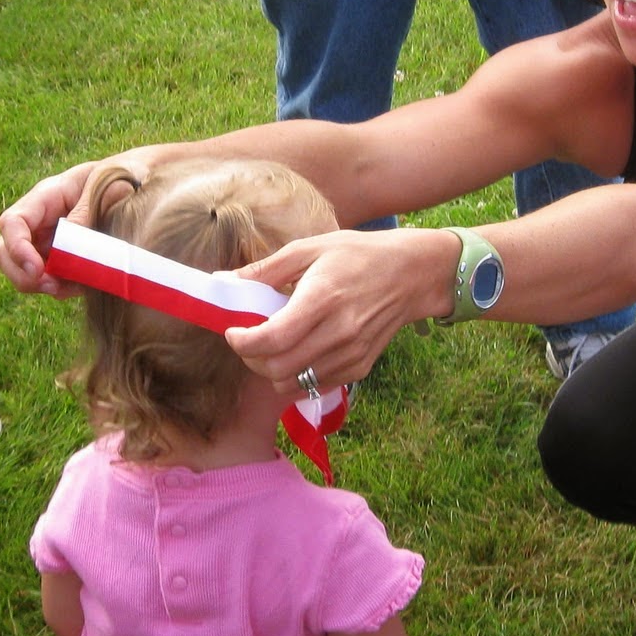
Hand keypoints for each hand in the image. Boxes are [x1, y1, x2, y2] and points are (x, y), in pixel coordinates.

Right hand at [0, 150, 154, 295]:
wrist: (142, 183)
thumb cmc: (122, 176)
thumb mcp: (107, 184)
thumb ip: (86, 210)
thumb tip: (66, 236)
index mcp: (46, 197)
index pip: (12, 223)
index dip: (16, 248)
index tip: (37, 269)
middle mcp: (40, 222)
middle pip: (4, 253)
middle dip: (22, 275)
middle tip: (52, 286)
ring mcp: (49, 243)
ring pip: (25, 272)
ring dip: (45, 286)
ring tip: (76, 286)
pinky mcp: (64, 260)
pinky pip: (52, 282)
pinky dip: (65, 289)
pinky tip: (88, 284)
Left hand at [224, 227, 456, 393]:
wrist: (411, 274)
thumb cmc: (357, 255)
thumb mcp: (310, 249)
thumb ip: (266, 269)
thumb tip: (224, 283)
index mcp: (322, 299)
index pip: (271, 339)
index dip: (242, 342)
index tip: (232, 331)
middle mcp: (338, 332)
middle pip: (276, 368)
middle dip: (251, 358)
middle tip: (249, 339)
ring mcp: (351, 354)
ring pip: (291, 384)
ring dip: (271, 369)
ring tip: (272, 346)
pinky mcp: (359, 368)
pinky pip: (313, 386)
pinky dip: (296, 376)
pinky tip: (298, 352)